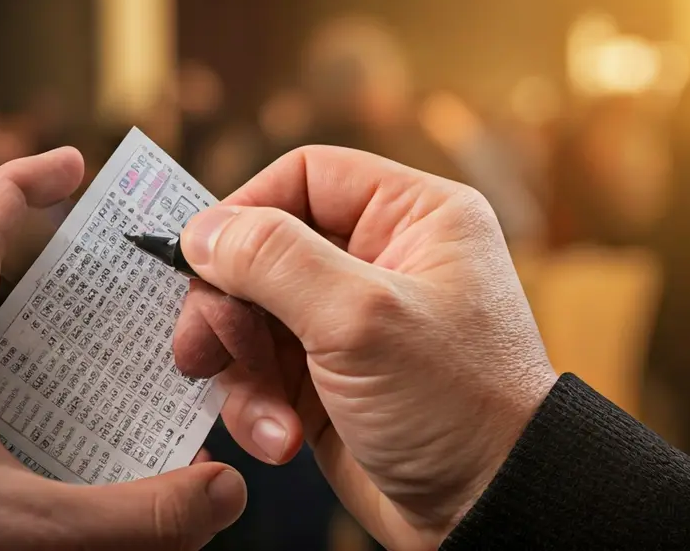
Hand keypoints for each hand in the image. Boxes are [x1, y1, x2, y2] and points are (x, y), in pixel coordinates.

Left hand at [0, 149, 245, 549]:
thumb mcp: (8, 520)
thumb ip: (123, 517)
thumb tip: (221, 494)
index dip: (39, 177)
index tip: (84, 167)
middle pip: (11, 281)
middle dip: (80, 293)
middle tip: (144, 312)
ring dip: (57, 361)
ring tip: (124, 393)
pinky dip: (25, 413)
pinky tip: (62, 459)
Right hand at [174, 146, 556, 550]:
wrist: (489, 511)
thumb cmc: (456, 404)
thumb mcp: (362, 318)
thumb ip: (275, 261)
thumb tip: (202, 231)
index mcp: (411, 217)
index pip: (304, 178)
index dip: (246, 212)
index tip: (201, 259)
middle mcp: (379, 260)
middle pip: (263, 250)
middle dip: (228, 307)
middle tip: (201, 350)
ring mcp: (349, 322)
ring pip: (252, 315)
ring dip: (241, 367)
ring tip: (264, 413)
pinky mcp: (327, 378)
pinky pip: (261, 371)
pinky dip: (257, 405)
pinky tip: (282, 440)